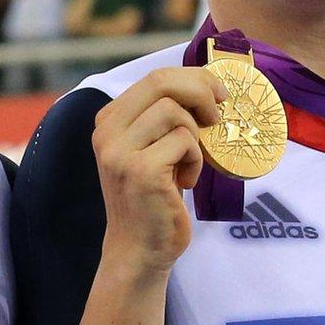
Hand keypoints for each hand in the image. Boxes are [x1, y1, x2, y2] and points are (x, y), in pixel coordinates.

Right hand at [89, 66, 226, 274]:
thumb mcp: (148, 148)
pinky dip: (195, 160)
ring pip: (175, 113)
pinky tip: (185, 181)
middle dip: (201, 92)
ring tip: (189, 163)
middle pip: (162, 83)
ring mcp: (120, 152)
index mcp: (107, 122)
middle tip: (218, 114)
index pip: (154, 78)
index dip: (193, 79)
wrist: (138, 247)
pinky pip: (184, 142)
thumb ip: (161, 118)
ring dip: (195, 137)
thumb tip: (207, 85)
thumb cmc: (152, 197)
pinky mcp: (141, 171)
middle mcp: (106, 133)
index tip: (217, 96)